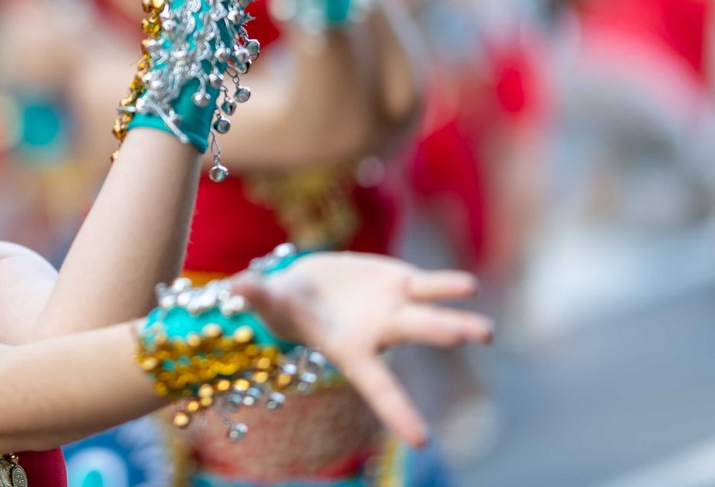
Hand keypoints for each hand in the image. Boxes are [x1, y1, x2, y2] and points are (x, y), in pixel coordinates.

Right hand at [232, 252, 491, 447]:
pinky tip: (468, 285)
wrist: (309, 284)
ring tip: (486, 332)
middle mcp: (381, 333)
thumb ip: (257, 295)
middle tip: (470, 339)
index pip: (378, 387)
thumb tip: (235, 287)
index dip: (398, 411)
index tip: (423, 440)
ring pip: (431, 312)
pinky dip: (447, 285)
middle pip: (415, 335)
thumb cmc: (287, 304)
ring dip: (456, 319)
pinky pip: (429, 284)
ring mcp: (396, 306)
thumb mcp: (270, 301)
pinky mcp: (402, 281)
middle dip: (440, 336)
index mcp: (352, 351)